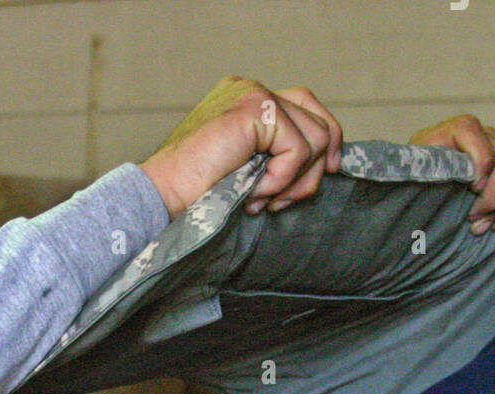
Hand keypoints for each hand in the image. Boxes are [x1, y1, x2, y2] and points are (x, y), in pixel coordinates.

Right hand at [141, 77, 342, 219]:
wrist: (165, 195)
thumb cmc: (199, 193)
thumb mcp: (249, 170)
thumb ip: (278, 155)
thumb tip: (327, 162)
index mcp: (248, 100)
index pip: (308, 108)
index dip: (328, 142)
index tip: (329, 173)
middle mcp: (253, 90)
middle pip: (320, 120)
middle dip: (314, 171)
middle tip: (283, 202)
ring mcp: (255, 95)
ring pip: (317, 138)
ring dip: (295, 182)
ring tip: (261, 199)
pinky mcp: (256, 110)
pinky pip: (299, 150)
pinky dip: (281, 180)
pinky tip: (253, 193)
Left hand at [408, 115, 494, 232]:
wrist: (425, 186)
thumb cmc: (415, 182)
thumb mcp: (412, 175)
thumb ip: (421, 173)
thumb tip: (435, 183)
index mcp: (456, 130)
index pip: (475, 132)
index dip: (480, 163)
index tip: (473, 191)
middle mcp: (485, 133)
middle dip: (493, 195)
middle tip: (473, 222)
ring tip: (482, 227)